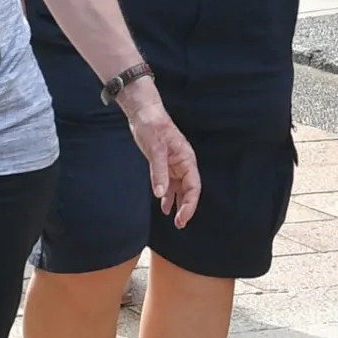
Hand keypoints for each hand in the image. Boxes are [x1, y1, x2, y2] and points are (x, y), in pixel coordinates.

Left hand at [118, 84, 203, 225]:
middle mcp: (183, 163)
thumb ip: (159, 171)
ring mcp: (174, 164)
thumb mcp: (155, 149)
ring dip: (177, 203)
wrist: (143, 113)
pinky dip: (167, 195)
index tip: (182, 218)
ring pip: (180, 188)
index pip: (193, 186)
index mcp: (186, 159)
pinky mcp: (164, 163)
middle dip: (186, 207)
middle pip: (189, 189)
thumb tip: (160, 194)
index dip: (190, 204)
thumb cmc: (153, 126)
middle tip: (179, 224)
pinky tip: (163, 206)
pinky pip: (169, 183)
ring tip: (174, 220)